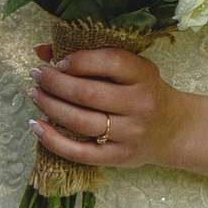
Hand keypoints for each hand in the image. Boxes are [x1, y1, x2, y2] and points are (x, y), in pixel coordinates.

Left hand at [29, 40, 187, 172]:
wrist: (172, 129)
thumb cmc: (142, 91)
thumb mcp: (129, 68)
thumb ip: (91, 56)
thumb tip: (42, 50)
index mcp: (144, 75)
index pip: (111, 62)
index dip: (80, 60)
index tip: (58, 60)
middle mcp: (140, 104)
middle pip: (88, 94)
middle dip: (55, 83)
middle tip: (37, 74)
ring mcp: (130, 133)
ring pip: (80, 122)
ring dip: (50, 106)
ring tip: (35, 94)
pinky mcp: (119, 157)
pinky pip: (80, 153)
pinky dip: (53, 140)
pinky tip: (37, 125)